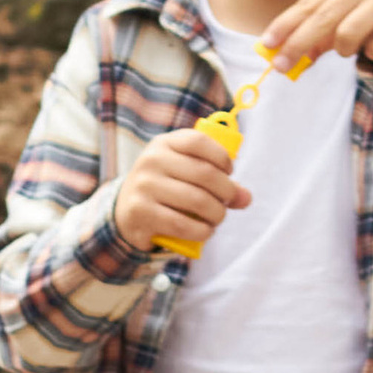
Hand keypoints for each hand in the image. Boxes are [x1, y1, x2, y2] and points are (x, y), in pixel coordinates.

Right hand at [116, 123, 251, 255]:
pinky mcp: (140, 213)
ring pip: (197, 201)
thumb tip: (245, 198)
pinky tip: (205, 231)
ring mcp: (143, 186)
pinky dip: (202, 231)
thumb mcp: (186, 175)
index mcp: (163, 144)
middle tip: (227, 201)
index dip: (222, 158)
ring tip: (217, 218)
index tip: (228, 173)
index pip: (199, 142)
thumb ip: (218, 182)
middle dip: (226, 191)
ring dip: (217, 214)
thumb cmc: (166, 189)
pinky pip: (183, 224)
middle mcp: (151, 160)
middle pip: (205, 173)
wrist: (126, 212)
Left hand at [258, 0, 372, 75]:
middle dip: (298, 46)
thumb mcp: (343, 17)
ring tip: (355, 46)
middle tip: (282, 68)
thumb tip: (285, 56)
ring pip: (347, 37)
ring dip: (345, 50)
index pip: (307, 5)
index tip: (266, 46)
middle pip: (322, 20)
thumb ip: (315, 33)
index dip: (285, 26)